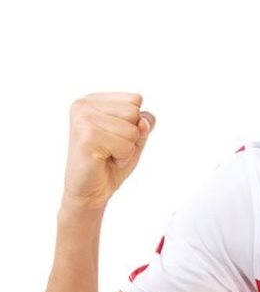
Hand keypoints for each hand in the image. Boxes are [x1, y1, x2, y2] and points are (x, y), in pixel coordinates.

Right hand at [63, 92, 154, 210]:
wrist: (89, 192)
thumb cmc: (110, 162)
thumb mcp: (135, 136)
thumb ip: (144, 122)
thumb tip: (143, 121)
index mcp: (93, 100)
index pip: (135, 99)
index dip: (134, 123)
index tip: (113, 136)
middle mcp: (83, 105)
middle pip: (134, 112)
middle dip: (131, 135)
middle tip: (110, 148)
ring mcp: (82, 120)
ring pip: (133, 129)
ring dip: (127, 148)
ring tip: (107, 155)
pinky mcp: (86, 138)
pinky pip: (127, 146)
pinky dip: (122, 158)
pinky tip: (103, 162)